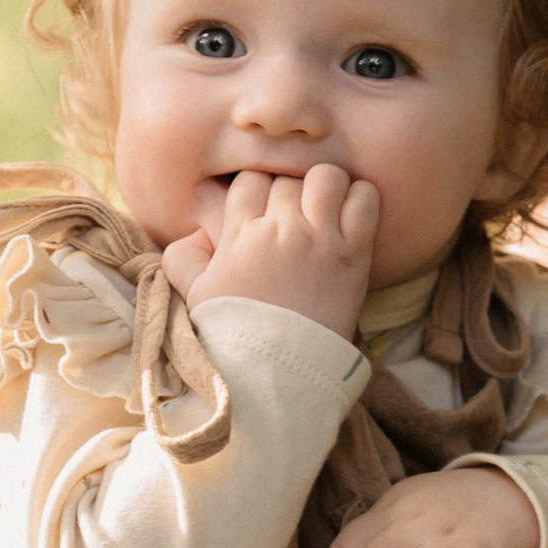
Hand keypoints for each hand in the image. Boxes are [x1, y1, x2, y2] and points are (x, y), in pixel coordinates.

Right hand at [162, 162, 378, 339]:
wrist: (279, 371)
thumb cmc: (236, 335)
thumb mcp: (195, 296)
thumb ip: (182, 258)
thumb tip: (192, 235)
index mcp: (240, 234)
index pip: (251, 180)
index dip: (259, 190)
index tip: (266, 212)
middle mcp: (280, 229)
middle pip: (288, 179)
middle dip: (291, 193)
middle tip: (297, 219)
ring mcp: (319, 238)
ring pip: (327, 176)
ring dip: (326, 187)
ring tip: (326, 211)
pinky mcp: (353, 253)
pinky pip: (365, 199)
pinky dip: (361, 198)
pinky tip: (352, 217)